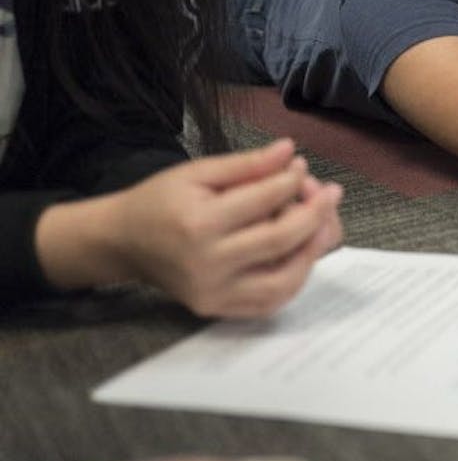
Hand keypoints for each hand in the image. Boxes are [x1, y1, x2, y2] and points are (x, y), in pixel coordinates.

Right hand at [111, 140, 343, 318]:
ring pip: (284, 280)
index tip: (301, 166)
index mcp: (199, 224)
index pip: (264, 201)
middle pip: (281, 241)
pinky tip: (303, 252)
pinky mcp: (217, 309)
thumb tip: (290, 151)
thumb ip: (246, 164)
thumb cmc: (161, 201)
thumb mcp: (197, 172)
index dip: (292, 180)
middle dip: (315, 213)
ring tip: (323, 223)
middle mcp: (207, 265)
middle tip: (331, 192)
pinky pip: (269, 302)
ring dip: (313, 250)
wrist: (124, 242)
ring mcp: (214, 294)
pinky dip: (295, 278)